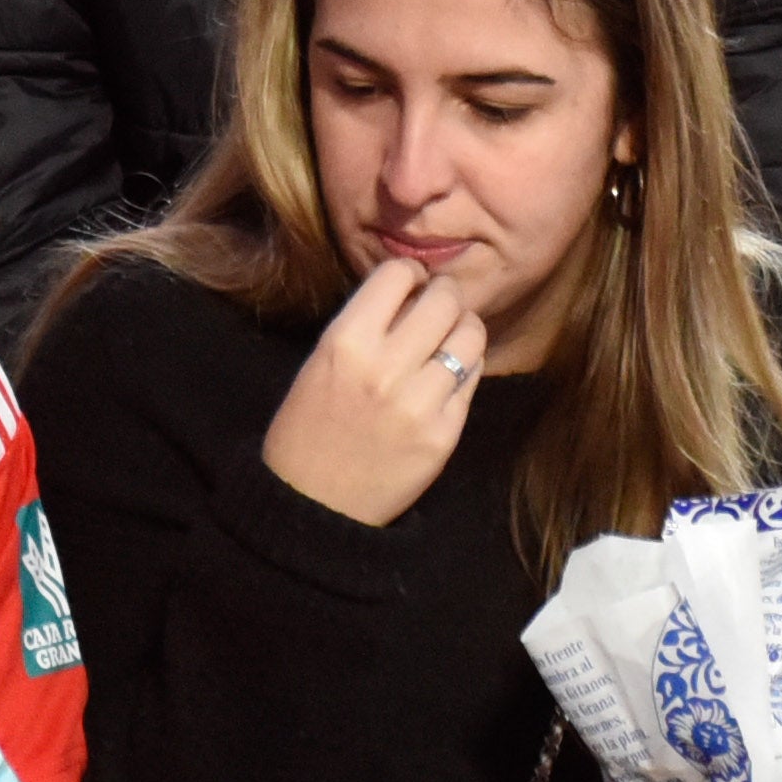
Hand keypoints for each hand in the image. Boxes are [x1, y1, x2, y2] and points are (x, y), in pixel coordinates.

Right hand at [259, 258, 487, 528]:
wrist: (310, 508)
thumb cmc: (308, 430)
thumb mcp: (321, 364)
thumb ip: (366, 325)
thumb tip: (415, 290)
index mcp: (345, 343)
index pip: (398, 274)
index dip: (410, 274)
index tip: (412, 285)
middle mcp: (385, 367)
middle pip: (444, 299)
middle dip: (445, 296)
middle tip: (439, 307)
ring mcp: (419, 403)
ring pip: (470, 335)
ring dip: (463, 329)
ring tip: (448, 339)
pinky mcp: (444, 434)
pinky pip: (472, 379)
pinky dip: (465, 369)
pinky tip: (447, 376)